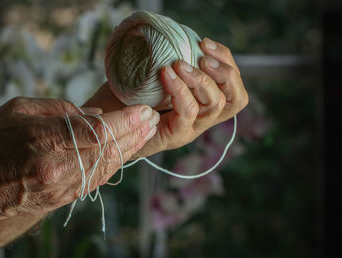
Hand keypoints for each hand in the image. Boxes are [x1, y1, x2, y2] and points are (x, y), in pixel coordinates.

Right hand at [0, 97, 158, 221]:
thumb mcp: (18, 110)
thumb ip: (60, 110)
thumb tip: (96, 115)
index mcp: (45, 142)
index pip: (97, 132)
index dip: (126, 122)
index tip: (144, 111)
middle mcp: (58, 169)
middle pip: (109, 150)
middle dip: (136, 133)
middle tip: (153, 118)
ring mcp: (62, 187)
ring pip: (107, 167)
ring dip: (130, 149)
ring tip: (147, 132)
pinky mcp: (63, 199)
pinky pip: (97, 179)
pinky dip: (115, 164)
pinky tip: (127, 152)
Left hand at [85, 38, 247, 157]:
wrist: (107, 127)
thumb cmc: (128, 99)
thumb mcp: (153, 77)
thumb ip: (169, 63)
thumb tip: (172, 37)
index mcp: (203, 105)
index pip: (233, 88)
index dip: (228, 63)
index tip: (205, 43)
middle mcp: (202, 119)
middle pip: (236, 99)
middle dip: (224, 72)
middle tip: (201, 54)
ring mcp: (190, 129)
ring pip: (215, 105)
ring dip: (201, 79)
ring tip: (179, 64)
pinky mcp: (174, 136)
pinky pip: (188, 112)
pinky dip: (180, 90)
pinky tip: (166, 74)